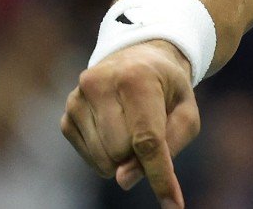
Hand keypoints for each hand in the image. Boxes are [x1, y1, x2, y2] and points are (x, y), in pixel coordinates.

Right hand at [61, 39, 201, 207]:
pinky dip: (108, 155)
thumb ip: (168, 146)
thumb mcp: (186, 111)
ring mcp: (78, 98)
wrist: (139, 58)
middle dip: (141, 154)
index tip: (173, 205)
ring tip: (133, 124)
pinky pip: (89, 158)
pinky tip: (115, 128)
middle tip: (151, 129)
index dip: (160, 176)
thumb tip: (123, 180)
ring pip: (104, 160)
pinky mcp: (67, 114)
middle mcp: (100, 83)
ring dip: (124, 157)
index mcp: (136, 78)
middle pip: (123, 153)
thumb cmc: (168, 89)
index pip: (147, 140)